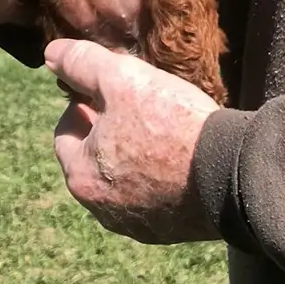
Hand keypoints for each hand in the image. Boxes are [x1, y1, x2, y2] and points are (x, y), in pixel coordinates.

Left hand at [45, 38, 220, 244]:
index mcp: (81, 177)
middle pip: (92, 156)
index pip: (65, 131)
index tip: (107, 88)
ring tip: (157, 124)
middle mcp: (102, 210)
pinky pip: (152, 194)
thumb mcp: (120, 78)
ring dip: (131, 152)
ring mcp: (138, 224)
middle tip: (133, 102)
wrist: (232, 171)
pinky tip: (177, 152)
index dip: (83, 103)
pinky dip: (156, 173)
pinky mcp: (169, 230)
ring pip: (122, 176)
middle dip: (105, 127)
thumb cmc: (169, 122)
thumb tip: (52, 54)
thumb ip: (80, 63)